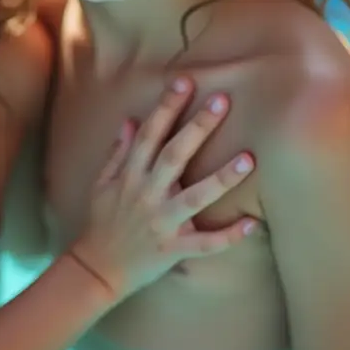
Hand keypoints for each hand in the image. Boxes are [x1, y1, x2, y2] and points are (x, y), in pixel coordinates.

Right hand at [69, 77, 257, 300]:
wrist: (96, 268)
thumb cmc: (102, 221)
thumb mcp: (103, 183)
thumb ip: (118, 152)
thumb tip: (130, 120)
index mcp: (130, 175)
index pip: (150, 134)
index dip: (167, 107)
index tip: (185, 81)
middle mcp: (147, 195)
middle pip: (174, 156)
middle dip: (198, 127)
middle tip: (222, 100)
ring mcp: (162, 223)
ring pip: (196, 198)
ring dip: (222, 178)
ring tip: (248, 158)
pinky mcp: (174, 249)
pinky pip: (205, 244)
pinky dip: (229, 236)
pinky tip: (252, 224)